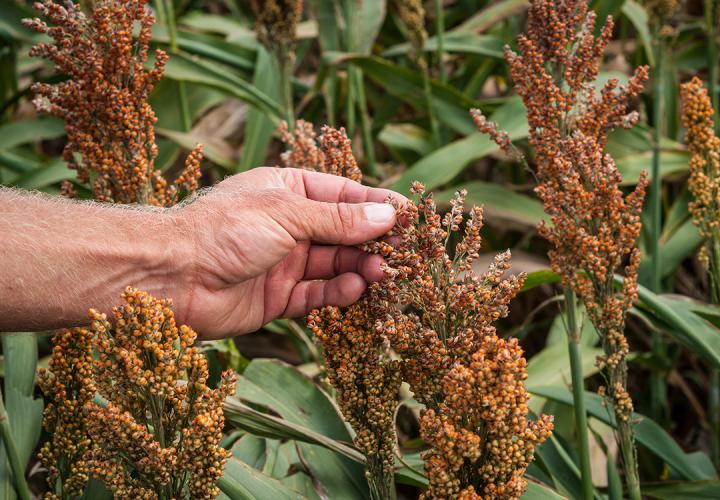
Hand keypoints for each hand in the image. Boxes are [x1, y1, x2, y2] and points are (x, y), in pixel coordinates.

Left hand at [173, 167, 400, 338]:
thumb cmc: (223, 230)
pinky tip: (356, 289)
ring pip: (335, 264)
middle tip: (404, 253)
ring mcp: (283, 262)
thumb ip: (338, 219)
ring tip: (384, 273)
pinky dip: (338, 293)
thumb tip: (386, 214)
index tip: (411, 216)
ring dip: (361, 267)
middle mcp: (288, 226)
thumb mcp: (287, 214)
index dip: (377, 204)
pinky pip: (317, 295)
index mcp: (287, 192)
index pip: (344, 195)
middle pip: (344, 232)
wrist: (171, 277)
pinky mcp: (278, 298)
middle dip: (374, 241)